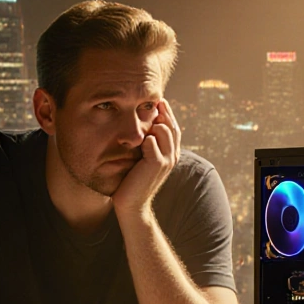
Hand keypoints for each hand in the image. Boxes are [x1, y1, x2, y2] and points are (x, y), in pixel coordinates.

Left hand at [111, 99, 180, 217]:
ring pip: (164, 130)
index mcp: (170, 153)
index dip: (167, 112)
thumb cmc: (132, 180)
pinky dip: (146, 137)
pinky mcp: (157, 164)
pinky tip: (138, 136)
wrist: (130, 203)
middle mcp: (172, 155)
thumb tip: (141, 123)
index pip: (173, 127)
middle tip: (154, 100)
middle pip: (171, 125)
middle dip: (163, 111)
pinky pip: (153, 143)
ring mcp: (166, 160)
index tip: (157, 100)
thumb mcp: (140, 158)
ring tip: (145, 117)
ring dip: (154, 122)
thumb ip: (145, 143)